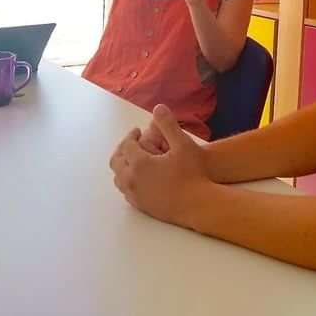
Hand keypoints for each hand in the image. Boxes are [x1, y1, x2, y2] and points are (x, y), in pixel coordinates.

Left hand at [110, 105, 209, 224]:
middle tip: (132, 143)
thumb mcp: (183, 144)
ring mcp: (136, 196)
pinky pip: (126, 192)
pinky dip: (128, 181)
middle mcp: (132, 181)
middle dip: (122, 150)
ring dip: (123, 166)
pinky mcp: (142, 207)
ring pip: (119, 179)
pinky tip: (140, 177)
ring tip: (134, 159)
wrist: (199, 205)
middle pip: (117, 162)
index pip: (126, 145)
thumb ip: (168, 124)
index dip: (130, 136)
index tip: (137, 131)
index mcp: (139, 164)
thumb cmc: (193, 174)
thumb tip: (158, 108)